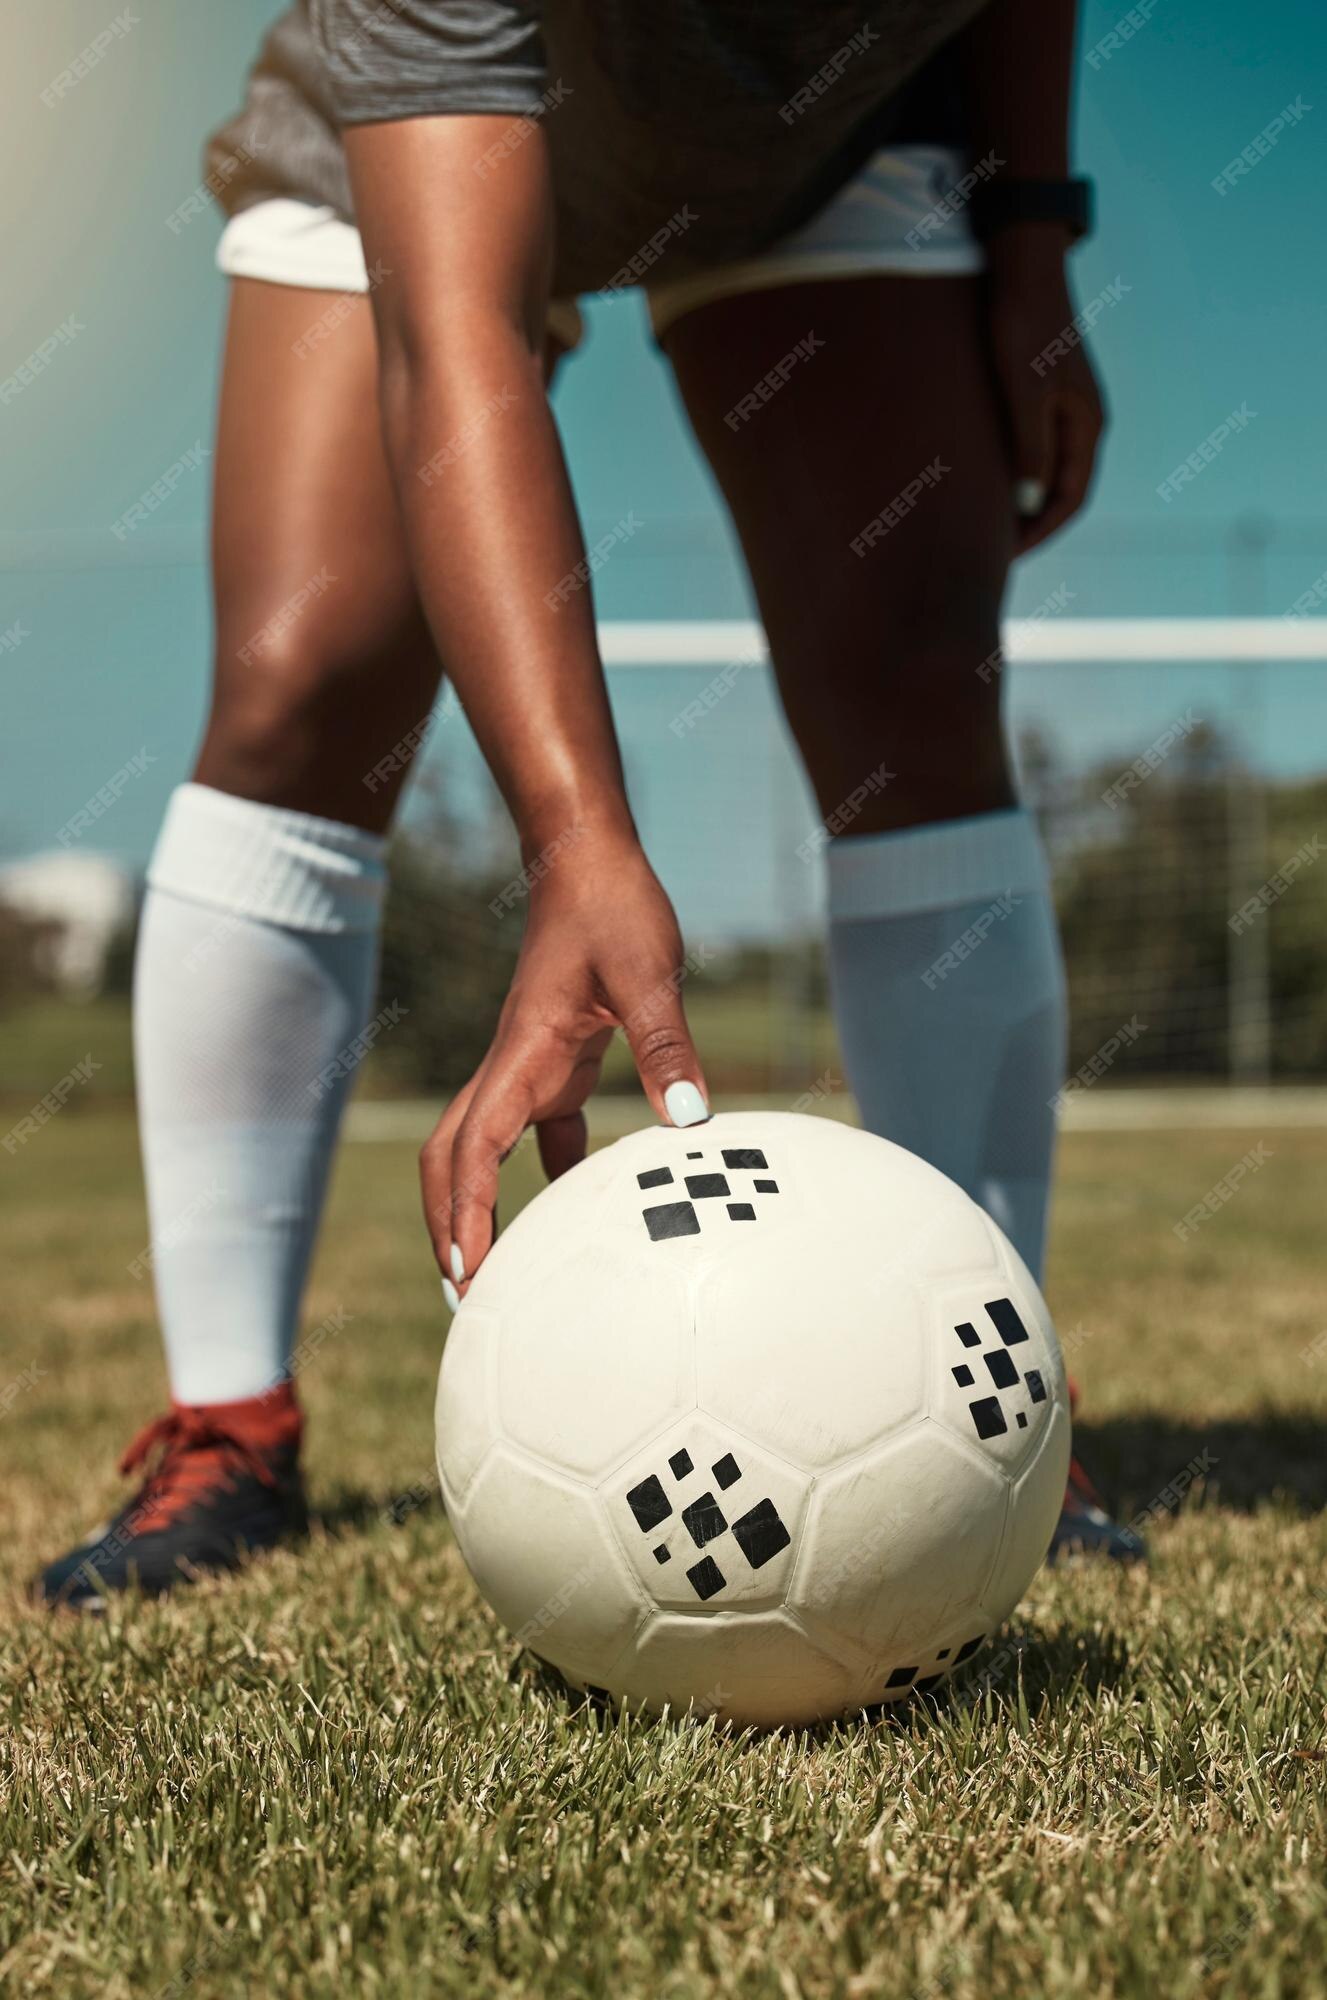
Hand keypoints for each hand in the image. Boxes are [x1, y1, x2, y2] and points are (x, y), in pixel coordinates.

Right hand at [421, 826, 708, 1301]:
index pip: (473, 1149)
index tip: (467, 1275)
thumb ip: (667, 1047)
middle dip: (449, 1227)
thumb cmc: (614, 907)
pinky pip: (540, 1133)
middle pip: (451, 1159)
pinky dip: (549, 1178)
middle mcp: (513, 1067)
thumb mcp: (648, 974)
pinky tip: (581, 1215)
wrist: (589, 858)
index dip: (466, 1215)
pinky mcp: (558, 1059)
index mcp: (522, 1055)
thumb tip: (690, 1123)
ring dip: (485, 1208)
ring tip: (503, 1275)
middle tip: (465, 1298)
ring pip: (484, 1149)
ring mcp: (531, 1065)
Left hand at [985, 228, 1107, 554]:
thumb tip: (1028, 502)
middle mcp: (1082, 421)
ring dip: (1021, 503)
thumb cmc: (1022, 322)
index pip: (1071, 499)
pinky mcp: (1042, 394)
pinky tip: (983, 484)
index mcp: (1087, 424)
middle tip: (990, 554)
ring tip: (985, 527)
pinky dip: (1013, 474)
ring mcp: (1064, 407)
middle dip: (1030, 526)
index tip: (1006, 558)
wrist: (1022, 263)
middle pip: (1060, 492)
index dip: (1041, 533)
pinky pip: (1032, 449)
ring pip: (1046, 472)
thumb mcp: (1024, 387)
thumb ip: (1028, 445)